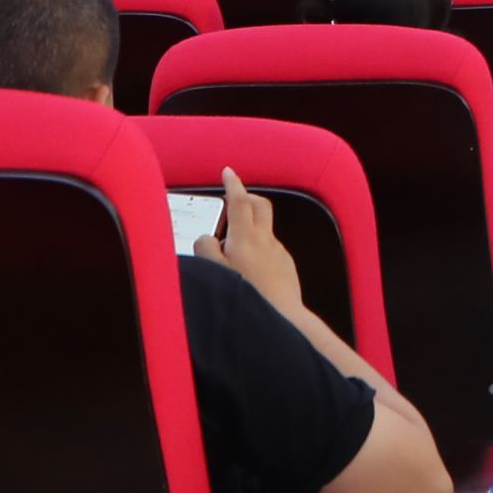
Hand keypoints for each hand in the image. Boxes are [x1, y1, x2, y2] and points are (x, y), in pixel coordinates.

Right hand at [195, 169, 304, 314]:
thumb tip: (208, 238)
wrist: (283, 321)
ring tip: (231, 250)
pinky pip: (270, 250)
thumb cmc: (247, 298)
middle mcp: (266, 240)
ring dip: (249, 228)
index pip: (239, 201)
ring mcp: (279, 253)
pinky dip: (257, 250)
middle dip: (245, 196)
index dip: (232, 183)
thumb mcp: (214, 273)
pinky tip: (248, 270)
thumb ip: (206, 249)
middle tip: (231, 199)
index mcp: (246, 238)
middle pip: (259, 205)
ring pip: (263, 230)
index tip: (228, 172)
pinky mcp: (286, 266)